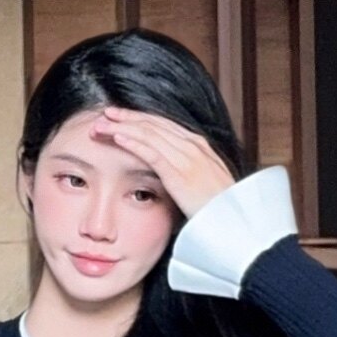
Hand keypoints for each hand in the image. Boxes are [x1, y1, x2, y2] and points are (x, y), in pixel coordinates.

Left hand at [86, 106, 236, 221]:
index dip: (141, 119)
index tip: (122, 116)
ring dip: (122, 127)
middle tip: (105, 113)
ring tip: (101, 125)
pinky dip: (132, 142)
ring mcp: (187, 158)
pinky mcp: (179, 173)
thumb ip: (191, 172)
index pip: (165, 125)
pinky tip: (116, 137)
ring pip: (148, 134)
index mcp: (200, 146)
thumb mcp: (207, 183)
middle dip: (128, 117)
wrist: (236, 223)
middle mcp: (193, 146)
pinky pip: (151, 152)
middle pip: (154, 124)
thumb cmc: (221, 209)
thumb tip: (174, 173)